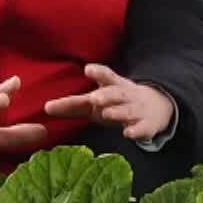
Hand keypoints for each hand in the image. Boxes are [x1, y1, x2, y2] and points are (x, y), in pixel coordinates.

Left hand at [43, 64, 175, 140]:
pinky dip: (136, 130)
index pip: (106, 77)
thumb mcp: (98, 100)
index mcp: (114, 87)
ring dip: (118, 112)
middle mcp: (126, 96)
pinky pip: (142, 128)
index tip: (88, 69)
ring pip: (128, 110)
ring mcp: (137, 110)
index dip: (98, 73)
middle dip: (106, 95)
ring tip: (106, 113)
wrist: (155, 108)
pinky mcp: (146, 125)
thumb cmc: (117, 104)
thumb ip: (74, 104)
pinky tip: (128, 133)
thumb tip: (46, 108)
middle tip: (94, 98)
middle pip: (117, 94)